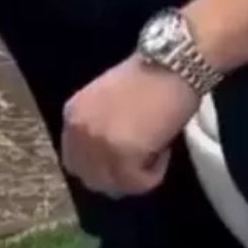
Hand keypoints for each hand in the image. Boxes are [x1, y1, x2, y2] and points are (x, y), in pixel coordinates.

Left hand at [62, 56, 201, 196]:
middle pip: (91, 178)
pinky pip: (137, 182)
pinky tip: (163, 152)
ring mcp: (99, 144)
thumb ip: (102, 125)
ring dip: (136, 177)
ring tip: (156, 153)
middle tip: (142, 164)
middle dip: (117, 177)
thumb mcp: (110, 100)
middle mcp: (79, 131)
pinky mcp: (124, 154)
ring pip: (113, 184)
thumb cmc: (152, 76)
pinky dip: (153, 176)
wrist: (175, 63)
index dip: (102, 166)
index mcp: (73, 115)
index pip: (76, 161)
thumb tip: (114, 154)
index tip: (126, 159)